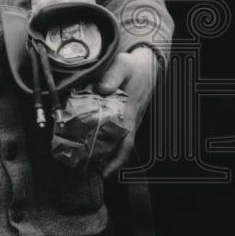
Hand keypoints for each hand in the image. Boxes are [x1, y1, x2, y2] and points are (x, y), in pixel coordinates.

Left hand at [93, 46, 159, 177]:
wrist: (148, 63)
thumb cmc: (133, 66)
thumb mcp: (122, 65)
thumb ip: (112, 76)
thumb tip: (101, 89)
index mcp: (130, 112)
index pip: (126, 141)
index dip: (117, 159)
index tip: (106, 172)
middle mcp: (131, 119)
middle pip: (120, 147)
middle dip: (107, 161)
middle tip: (87, 170)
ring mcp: (130, 118)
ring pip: (119, 141)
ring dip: (105, 152)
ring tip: (86, 161)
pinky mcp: (127, 114)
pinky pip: (118, 131)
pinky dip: (107, 139)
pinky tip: (92, 141)